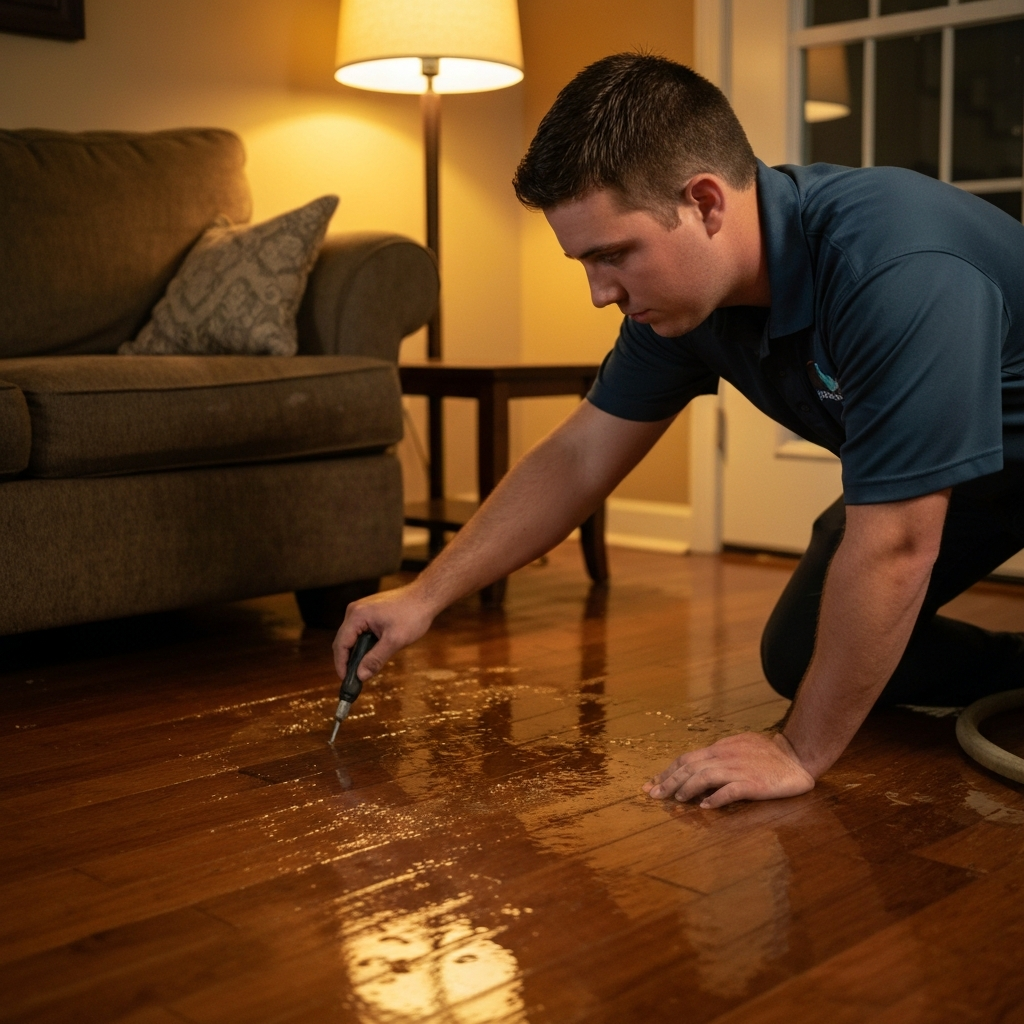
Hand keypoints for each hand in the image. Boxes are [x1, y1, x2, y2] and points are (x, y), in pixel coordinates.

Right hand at [333, 584, 434, 682]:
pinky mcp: (369, 611)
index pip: (341, 644)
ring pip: (352, 636)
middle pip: (343, 640)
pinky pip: (360, 631)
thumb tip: (360, 675)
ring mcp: (361, 609)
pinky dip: (363, 644)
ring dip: (356, 652)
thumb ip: (376, 659)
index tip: (346, 681)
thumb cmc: (413, 614)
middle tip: (354, 679)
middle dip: (347, 660)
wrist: (425, 596)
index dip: (341, 664)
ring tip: (362, 669)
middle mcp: (355, 610)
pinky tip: (371, 654)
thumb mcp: (395, 641)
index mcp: (357, 615)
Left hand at [642, 732, 814, 808]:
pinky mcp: (753, 784)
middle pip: (690, 767)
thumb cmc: (768, 754)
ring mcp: (739, 770)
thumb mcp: (738, 747)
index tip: (651, 783)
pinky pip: (731, 790)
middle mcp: (725, 757)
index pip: (687, 759)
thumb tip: (697, 767)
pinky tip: (705, 807)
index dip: (667, 771)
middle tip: (653, 795)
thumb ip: (719, 756)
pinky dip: (716, 798)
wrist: (796, 758)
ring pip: (705, 777)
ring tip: (675, 800)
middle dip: (669, 781)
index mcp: (720, 749)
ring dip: (687, 788)